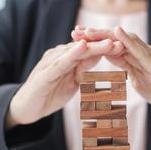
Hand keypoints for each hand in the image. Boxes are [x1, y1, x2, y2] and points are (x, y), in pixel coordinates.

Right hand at [6, 39, 123, 128]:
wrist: (27, 108)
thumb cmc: (50, 94)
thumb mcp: (72, 82)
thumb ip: (83, 71)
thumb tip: (97, 61)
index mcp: (67, 59)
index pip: (89, 51)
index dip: (106, 49)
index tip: (124, 47)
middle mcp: (59, 57)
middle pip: (84, 48)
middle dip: (103, 44)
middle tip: (121, 41)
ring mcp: (50, 63)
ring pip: (74, 53)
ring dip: (92, 46)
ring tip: (108, 42)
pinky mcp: (44, 73)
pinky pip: (59, 63)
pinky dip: (71, 55)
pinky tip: (82, 47)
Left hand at [72, 26, 150, 126]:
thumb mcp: (137, 79)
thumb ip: (125, 67)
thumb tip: (111, 58)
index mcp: (134, 58)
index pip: (111, 46)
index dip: (93, 41)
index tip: (75, 39)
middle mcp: (141, 53)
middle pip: (115, 40)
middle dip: (95, 35)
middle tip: (75, 32)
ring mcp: (150, 57)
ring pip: (126, 41)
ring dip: (106, 34)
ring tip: (89, 30)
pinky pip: (141, 51)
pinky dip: (129, 41)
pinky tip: (118, 32)